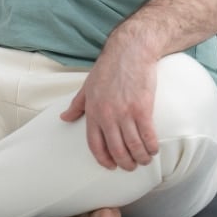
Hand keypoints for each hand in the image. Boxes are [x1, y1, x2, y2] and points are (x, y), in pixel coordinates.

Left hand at [60, 29, 159, 170]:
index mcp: (93, 111)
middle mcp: (108, 115)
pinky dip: (151, 147)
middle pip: (116, 150)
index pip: (95, 145)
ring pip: (133, 146)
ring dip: (140, 158)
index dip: (104, 159)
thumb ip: (76, 105)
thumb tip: (63, 118)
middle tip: (131, 166)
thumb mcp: (87, 86)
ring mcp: (125, 113)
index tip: (111, 166)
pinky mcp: (142, 108)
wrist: (130, 51)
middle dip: (125, 163)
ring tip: (144, 159)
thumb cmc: (109, 67)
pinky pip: (148, 136)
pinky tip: (153, 149)